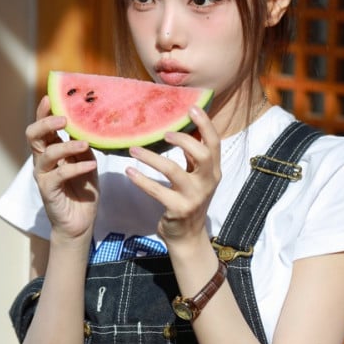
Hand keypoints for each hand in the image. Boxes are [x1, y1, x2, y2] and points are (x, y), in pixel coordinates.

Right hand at [27, 95, 98, 241]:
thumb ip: (83, 145)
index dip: (43, 111)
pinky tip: (91, 164)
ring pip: (47, 153)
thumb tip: (88, 125)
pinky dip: (76, 167)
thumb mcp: (87, 162)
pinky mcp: (48, 190)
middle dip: (47, 123)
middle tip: (64, 118)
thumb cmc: (82, 190)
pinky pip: (60, 174)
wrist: (80, 222)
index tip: (50, 97)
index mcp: (50, 151)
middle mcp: (43, 161)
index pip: (42, 127)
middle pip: (34, 135)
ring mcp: (43, 175)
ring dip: (67, 145)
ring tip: (85, 143)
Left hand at [126, 105, 221, 246]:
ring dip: (151, 158)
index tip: (192, 107)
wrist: (187, 236)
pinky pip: (157, 190)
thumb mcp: (197, 177)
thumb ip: (193, 156)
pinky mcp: (178, 209)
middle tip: (164, 133)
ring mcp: (193, 197)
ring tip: (133, 149)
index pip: (214, 143)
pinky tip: (130, 171)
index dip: (205, 124)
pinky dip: (141, 180)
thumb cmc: (189, 200)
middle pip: (202, 153)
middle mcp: (207, 182)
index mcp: (213, 171)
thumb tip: (184, 128)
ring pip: (173, 170)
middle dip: (183, 139)